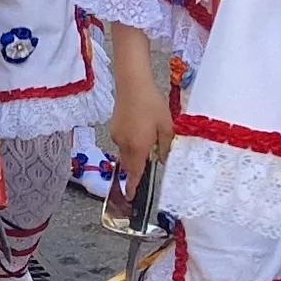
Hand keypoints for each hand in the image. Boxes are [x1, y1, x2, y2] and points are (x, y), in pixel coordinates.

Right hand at [108, 85, 170, 199]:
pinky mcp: (114, 127)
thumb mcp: (166, 126)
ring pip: (125, 152)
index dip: (132, 186)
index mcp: (138, 148)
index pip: (134, 173)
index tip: (130, 197)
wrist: (132, 84)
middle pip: (128, 165)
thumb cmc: (151, 104)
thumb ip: (166, 147)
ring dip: (135, 153)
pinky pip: (123, 141)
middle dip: (135, 169)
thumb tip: (164, 160)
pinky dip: (131, 142)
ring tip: (149, 139)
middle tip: (146, 164)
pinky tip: (140, 128)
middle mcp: (124, 144)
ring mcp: (117, 135)